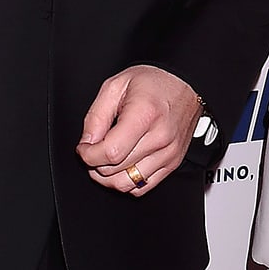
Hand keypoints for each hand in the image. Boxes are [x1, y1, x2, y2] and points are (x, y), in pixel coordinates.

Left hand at [77, 65, 202, 194]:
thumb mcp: (115, 86)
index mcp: (144, 114)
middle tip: (93, 150)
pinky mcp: (172, 163)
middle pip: (116, 170)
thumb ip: (96, 116)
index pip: (110, 152)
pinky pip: (143, 187)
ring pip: (127, 184)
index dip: (89, 155)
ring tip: (105, 161)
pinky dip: (127, 182)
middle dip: (95, 164)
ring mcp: (169, 153)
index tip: (84, 148)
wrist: (185, 84)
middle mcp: (160, 137)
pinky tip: (122, 166)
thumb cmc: (152, 82)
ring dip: (108, 177)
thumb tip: (87, 143)